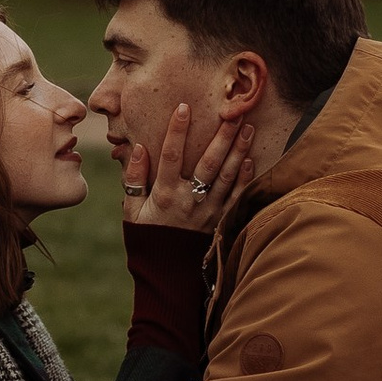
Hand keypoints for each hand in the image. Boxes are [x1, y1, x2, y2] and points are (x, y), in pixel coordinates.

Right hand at [118, 101, 254, 232]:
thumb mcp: (131, 209)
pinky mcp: (220, 221)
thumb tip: (139, 148)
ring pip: (227, 176)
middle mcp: (188, 200)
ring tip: (248, 128)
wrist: (167, 272)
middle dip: (221, 136)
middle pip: (208, 163)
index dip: (177, 130)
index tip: (184, 107)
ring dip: (238, 151)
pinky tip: (250, 159)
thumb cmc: (148, 236)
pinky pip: (236, 197)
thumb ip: (133, 179)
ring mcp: (208, 211)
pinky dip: (244, 178)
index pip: (170, 155)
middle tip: (233, 113)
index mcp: (164, 194)